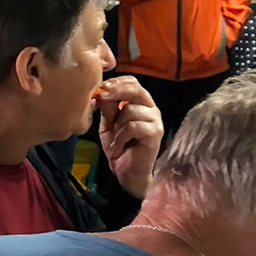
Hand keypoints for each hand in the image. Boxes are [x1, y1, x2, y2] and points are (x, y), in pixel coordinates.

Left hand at [96, 77, 162, 198]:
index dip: (117, 82)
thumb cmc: (119, 148)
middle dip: (116, 92)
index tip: (101, 88)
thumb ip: (107, 108)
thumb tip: (100, 91)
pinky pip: (133, 126)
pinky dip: (121, 137)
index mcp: (140, 103)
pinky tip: (118, 147)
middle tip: (101, 97)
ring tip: (115, 139)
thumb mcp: (108, 125)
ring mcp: (155, 121)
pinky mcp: (155, 133)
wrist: (127, 173)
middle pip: (136, 89)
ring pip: (131, 109)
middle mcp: (150, 109)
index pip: (133, 82)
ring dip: (117, 125)